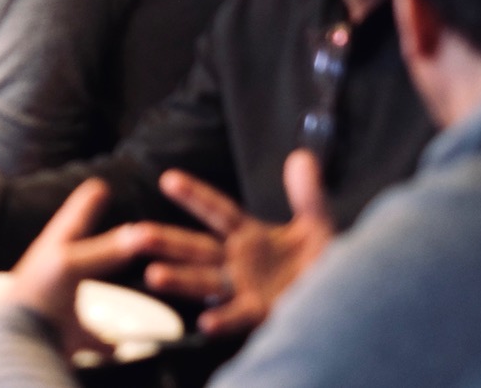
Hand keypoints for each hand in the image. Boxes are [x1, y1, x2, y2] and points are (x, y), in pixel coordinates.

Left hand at [3, 180, 149, 359]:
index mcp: (57, 248)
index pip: (76, 217)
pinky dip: (104, 344)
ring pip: (84, 287)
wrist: (18, 340)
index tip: (99, 185)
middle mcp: (57, 271)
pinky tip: (115, 351)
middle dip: (97, 237)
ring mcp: (60, 301)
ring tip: (116, 276)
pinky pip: (90, 337)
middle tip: (105, 219)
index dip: (88, 201)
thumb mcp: (70, 264)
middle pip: (82, 248)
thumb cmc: (35, 296)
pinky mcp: (66, 332)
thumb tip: (141, 234)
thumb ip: (105, 251)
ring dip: (99, 283)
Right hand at [129, 151, 335, 336]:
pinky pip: (238, 316)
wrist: (344, 302)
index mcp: (250, 235)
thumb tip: (301, 158)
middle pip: (197, 248)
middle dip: (166, 240)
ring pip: (205, 281)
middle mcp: (239, 261)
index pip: (217, 211)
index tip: (168, 179)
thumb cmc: (327, 263)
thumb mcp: (319, 225)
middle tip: (136, 233)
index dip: (195, 195)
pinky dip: (223, 319)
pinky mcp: (261, 314)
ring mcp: (245, 288)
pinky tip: (206, 322)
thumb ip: (308, 195)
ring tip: (153, 275)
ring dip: (180, 278)